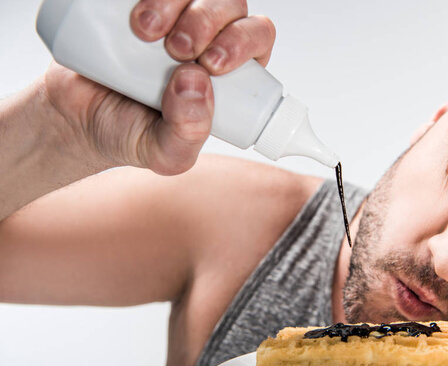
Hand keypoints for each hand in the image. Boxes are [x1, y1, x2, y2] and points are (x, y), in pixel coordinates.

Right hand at [44, 0, 275, 174]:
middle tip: (177, 50)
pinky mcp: (143, 0)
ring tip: (145, 32)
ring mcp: (176, 14)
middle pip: (231, 4)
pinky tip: (135, 13)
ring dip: (177, 1)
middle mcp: (209, 37)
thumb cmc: (131, 132)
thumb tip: (197, 82)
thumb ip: (188, 133)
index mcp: (231, 73)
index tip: (211, 63)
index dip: (243, 41)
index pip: (257, 38)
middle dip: (208, 21)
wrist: (74, 115)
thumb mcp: (165, 153)